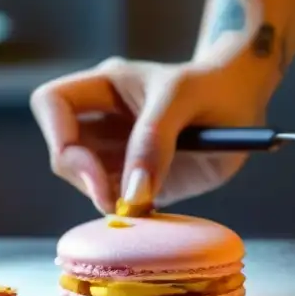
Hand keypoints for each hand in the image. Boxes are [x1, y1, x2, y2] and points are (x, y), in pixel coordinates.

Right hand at [30, 53, 270, 213]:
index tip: (87, 166)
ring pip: (85, 182)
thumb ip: (156, 138)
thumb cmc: (214, 87)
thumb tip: (133, 193)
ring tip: (144, 200)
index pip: (52, 103)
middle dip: (83, 176)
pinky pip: (115, 199)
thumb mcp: (187, 99)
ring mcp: (116, 151)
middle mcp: (102, 119)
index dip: (57, 135)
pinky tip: (149, 206)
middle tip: (115, 198)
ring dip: (105, 197)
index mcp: (105, 86)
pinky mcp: (136, 179)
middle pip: (63, 151)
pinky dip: (126, 209)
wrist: (242, 101)